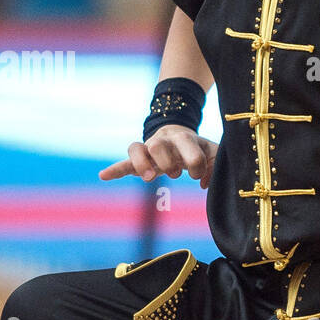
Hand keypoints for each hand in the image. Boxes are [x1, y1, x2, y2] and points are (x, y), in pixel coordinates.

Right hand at [98, 125, 218, 188]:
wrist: (180, 135)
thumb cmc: (199, 148)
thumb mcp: (213, 154)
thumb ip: (216, 166)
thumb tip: (204, 184)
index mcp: (186, 139)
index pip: (191, 151)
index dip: (197, 166)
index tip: (199, 176)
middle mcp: (165, 141)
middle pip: (158, 146)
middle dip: (167, 163)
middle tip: (176, 173)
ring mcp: (149, 147)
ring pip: (137, 148)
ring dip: (142, 164)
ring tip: (149, 177)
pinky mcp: (140, 158)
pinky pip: (125, 162)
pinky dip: (115, 169)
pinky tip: (104, 176)